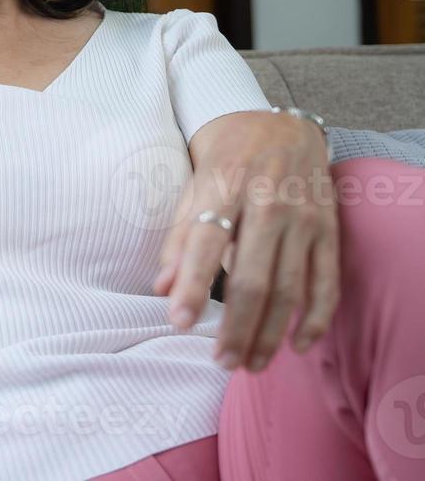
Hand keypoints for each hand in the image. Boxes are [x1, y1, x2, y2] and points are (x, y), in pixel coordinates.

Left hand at [152, 110, 338, 372]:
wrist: (280, 127)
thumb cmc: (226, 162)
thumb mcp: (193, 187)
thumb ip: (178, 237)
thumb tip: (160, 288)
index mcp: (226, 188)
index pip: (205, 242)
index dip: (190, 285)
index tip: (178, 322)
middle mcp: (268, 203)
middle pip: (253, 278)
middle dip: (237, 327)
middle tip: (223, 362)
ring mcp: (304, 218)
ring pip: (290, 288)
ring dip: (272, 334)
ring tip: (252, 363)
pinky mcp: (330, 229)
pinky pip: (326, 281)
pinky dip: (316, 318)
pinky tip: (299, 345)